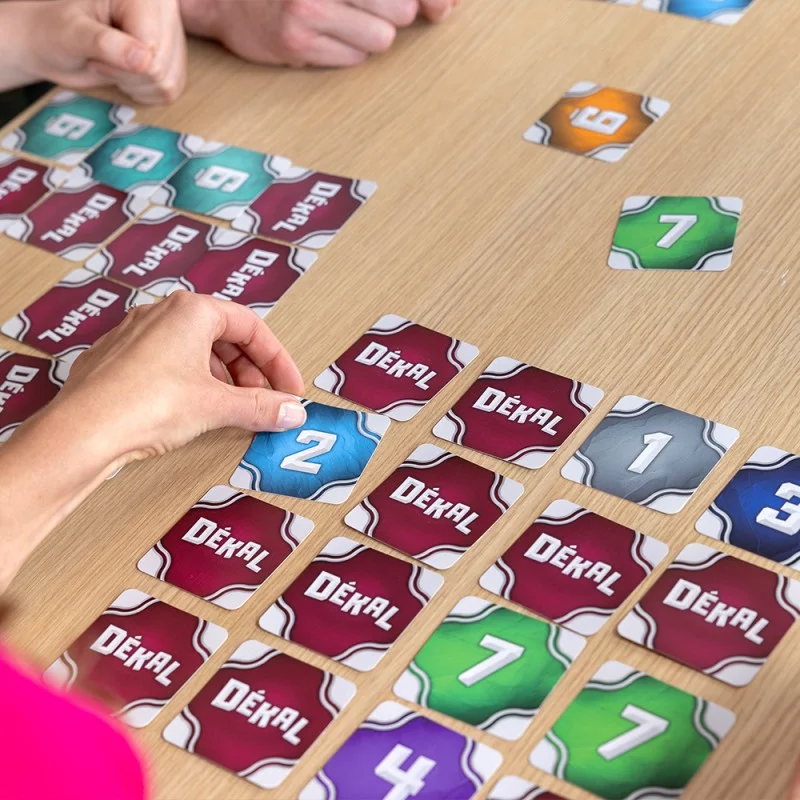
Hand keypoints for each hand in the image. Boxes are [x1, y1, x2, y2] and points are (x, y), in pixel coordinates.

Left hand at [0, 292, 304, 593]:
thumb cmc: (141, 404)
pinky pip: (171, 365)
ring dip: (224, 380)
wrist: (82, 432)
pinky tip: (198, 411)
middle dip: (251, 372)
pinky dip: (195, 384)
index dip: (277, 360)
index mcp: (191, 311)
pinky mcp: (120, 361)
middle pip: (225, 337)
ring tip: (234, 410)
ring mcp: (137, 336)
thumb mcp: (216, 406)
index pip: (252, 326)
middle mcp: (162, 314)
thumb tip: (291, 411)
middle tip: (265, 401)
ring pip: (197, 351)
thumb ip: (261, 407)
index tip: (289, 388)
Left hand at [17, 0, 186, 103]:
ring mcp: (171, 36)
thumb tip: (144, 60)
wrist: (52, 41)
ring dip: (136, 86)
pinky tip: (127, 75)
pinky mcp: (173, 59)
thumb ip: (106, 44)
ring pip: (169, 83)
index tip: (96, 55)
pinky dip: (145, 93)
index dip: (124, 64)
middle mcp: (163, 11)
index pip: (152, 47)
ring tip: (113, 65)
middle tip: (102, 60)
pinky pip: (171, 91)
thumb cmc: (55, 31)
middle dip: (128, 76)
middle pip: (162, 68)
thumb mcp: (72, 34)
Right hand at [180, 0, 460, 67]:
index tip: (439, 8)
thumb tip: (441, 6)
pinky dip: (345, 52)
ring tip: (342, 20)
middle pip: (402, 10)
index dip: (430, 1)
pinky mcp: (297, 42)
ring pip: (381, 40)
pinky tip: (322, 36)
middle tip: (364, 7)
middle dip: (392, 13)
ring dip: (370, 36)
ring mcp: (310, 9)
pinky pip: (353, 60)